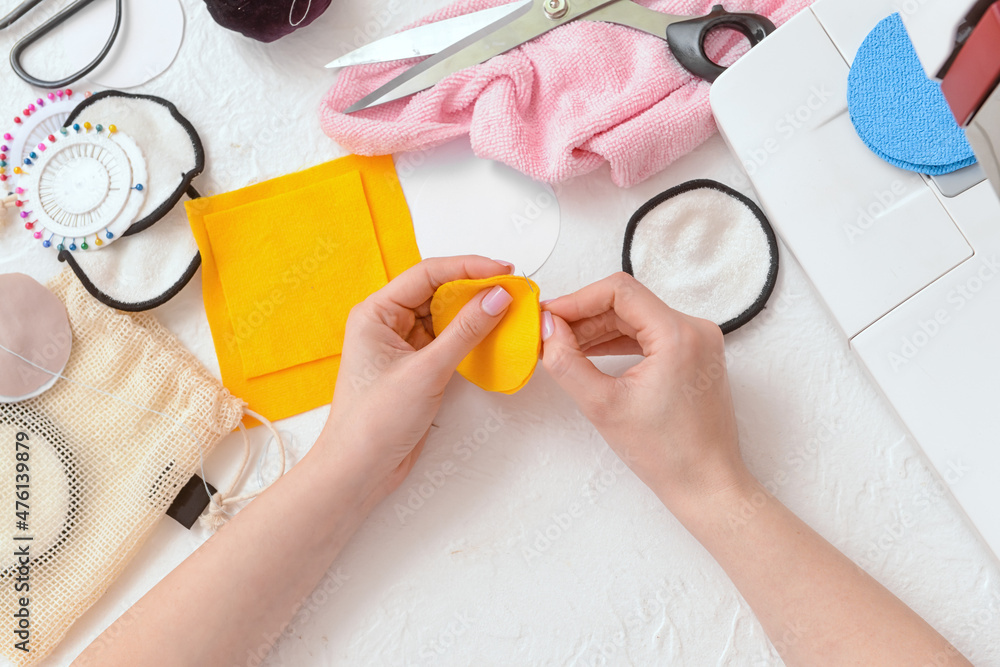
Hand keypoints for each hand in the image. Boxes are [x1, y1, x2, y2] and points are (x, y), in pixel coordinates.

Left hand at [319, 256, 514, 507]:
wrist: (359, 470)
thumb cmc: (374, 422)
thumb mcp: (426, 371)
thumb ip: (465, 331)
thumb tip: (497, 297)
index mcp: (376, 313)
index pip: (427, 274)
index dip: (467, 267)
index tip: (502, 271)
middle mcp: (387, 323)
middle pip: (437, 290)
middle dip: (474, 288)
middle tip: (511, 288)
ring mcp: (402, 345)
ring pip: (444, 315)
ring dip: (474, 312)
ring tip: (507, 309)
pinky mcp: (416, 366)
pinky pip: (447, 340)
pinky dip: (470, 336)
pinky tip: (492, 334)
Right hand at [540, 273, 749, 513]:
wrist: (706, 484)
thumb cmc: (666, 453)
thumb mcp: (603, 406)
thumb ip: (567, 362)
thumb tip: (547, 329)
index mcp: (679, 334)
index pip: (619, 291)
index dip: (577, 299)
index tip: (548, 316)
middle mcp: (695, 329)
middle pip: (627, 302)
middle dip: (584, 315)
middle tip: (549, 333)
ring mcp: (699, 341)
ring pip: (637, 317)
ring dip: (598, 328)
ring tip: (563, 346)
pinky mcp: (695, 355)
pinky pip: (650, 333)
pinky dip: (619, 340)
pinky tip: (591, 353)